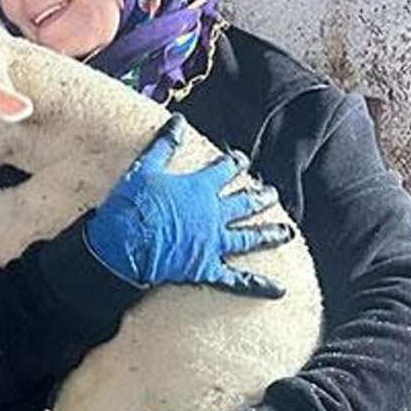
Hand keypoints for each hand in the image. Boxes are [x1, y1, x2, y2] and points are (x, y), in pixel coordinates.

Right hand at [84, 114, 292, 296]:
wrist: (122, 247)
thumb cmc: (131, 206)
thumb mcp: (145, 168)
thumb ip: (164, 144)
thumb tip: (179, 120)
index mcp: (200, 189)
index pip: (224, 170)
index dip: (235, 163)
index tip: (242, 160)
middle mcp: (213, 214)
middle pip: (244, 202)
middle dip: (261, 197)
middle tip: (273, 194)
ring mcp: (214, 243)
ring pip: (249, 236)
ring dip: (270, 234)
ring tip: (289, 232)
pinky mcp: (207, 268)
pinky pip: (238, 280)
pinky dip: (259, 285)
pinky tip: (280, 290)